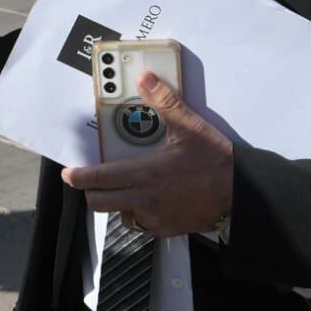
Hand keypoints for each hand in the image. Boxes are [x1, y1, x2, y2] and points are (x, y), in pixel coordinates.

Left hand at [61, 72, 233, 237]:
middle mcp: (145, 200)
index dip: (78, 177)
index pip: (99, 179)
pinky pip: (142, 225)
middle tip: (92, 181)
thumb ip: (164, 103)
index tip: (69, 174)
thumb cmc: (216, 162)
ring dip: (117, 204)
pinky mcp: (167, 229)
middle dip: (91, 192)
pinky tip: (149, 201)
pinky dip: (138, 215)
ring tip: (125, 189)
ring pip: (121, 216)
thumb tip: (146, 81)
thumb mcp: (189, 127)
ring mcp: (156, 218)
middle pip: (100, 203)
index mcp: (145, 175)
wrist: (241, 192)